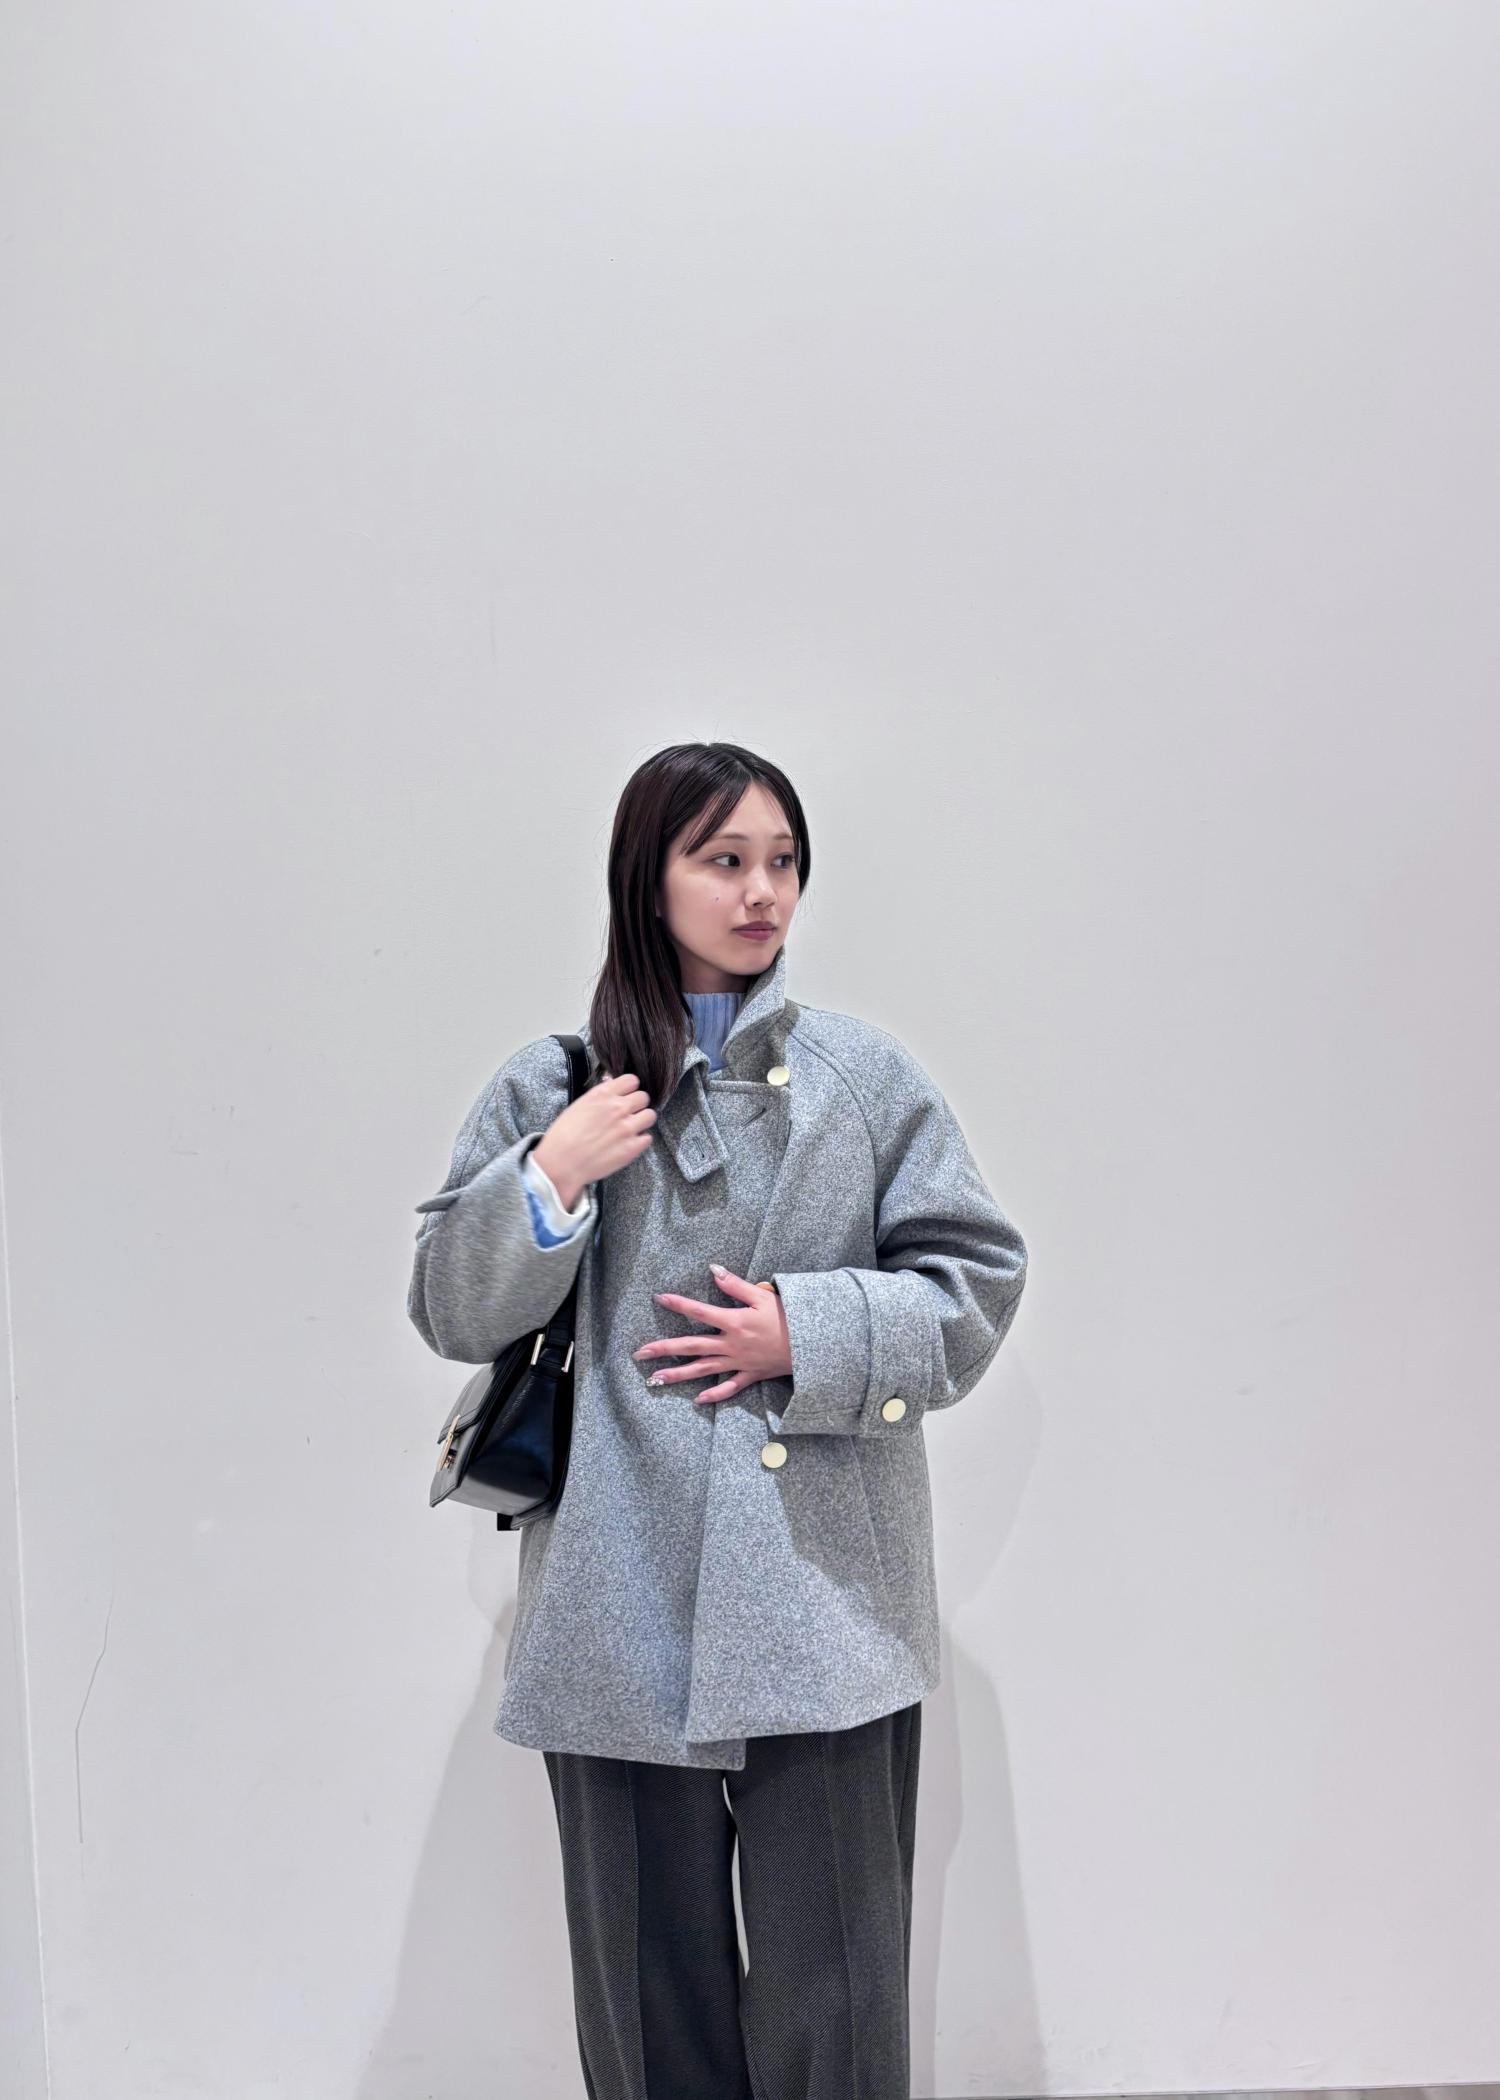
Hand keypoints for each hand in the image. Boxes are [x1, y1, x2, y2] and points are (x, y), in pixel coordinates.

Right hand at [533, 1069, 655, 1206]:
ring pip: (650, 1116)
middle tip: (629, 1114)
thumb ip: (600, 1096)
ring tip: (631, 1129)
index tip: (626, 1096)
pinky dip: (640, 1141)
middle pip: (644, 1097)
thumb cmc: (564, 1135)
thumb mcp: (579, 1105)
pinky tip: (628, 1144)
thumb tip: (613, 1085)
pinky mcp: (632, 1147)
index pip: (632, 1080)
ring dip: (642, 1121)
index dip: (630, 1089)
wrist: (561, 1163)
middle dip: (637, 1105)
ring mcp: (627, 1127)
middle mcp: (618, 1108)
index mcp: (603, 1094)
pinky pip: (648, 1138)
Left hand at [633, 1266, 793, 1403]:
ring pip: (703, 1370)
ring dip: (677, 1375)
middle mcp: (731, 1344)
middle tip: (639, 1354)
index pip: (698, 1311)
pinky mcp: (750, 1375)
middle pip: (691, 1347)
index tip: (658, 1298)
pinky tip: (697, 1399)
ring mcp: (739, 1362)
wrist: (813, 1344)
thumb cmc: (789, 1317)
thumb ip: (735, 1285)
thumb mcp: (763, 1296)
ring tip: (655, 1380)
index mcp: (733, 1322)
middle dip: (663, 1349)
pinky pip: (729, 1388)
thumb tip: (713, 1269)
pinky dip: (714, 1394)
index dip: (677, 1304)